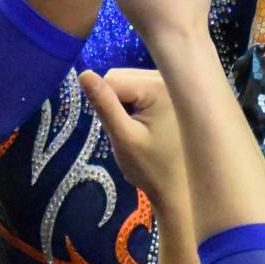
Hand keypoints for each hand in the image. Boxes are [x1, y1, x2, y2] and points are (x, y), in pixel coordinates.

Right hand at [80, 68, 184, 204]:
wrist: (180, 189)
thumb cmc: (152, 168)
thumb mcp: (123, 138)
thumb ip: (104, 105)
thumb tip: (84, 74)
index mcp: (158, 86)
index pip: (112, 80)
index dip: (106, 105)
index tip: (121, 130)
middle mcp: (169, 78)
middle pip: (121, 77)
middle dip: (116, 103)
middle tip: (131, 131)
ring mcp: (172, 84)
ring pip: (128, 82)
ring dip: (125, 104)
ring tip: (141, 129)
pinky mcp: (172, 91)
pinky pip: (140, 88)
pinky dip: (136, 104)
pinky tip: (149, 124)